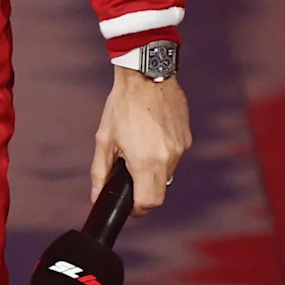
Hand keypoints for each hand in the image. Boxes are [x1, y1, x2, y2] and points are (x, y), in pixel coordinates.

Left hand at [92, 69, 190, 217]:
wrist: (147, 76)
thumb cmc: (122, 105)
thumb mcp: (104, 139)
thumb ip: (100, 172)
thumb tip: (97, 196)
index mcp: (146, 162)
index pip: (149, 202)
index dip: (137, 208)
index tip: (129, 205)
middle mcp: (168, 158)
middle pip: (159, 191)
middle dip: (144, 190)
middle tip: (130, 174)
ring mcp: (180, 149)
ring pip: (168, 173)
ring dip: (154, 169)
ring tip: (139, 146)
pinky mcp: (187, 139)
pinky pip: (175, 156)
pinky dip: (163, 154)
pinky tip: (151, 136)